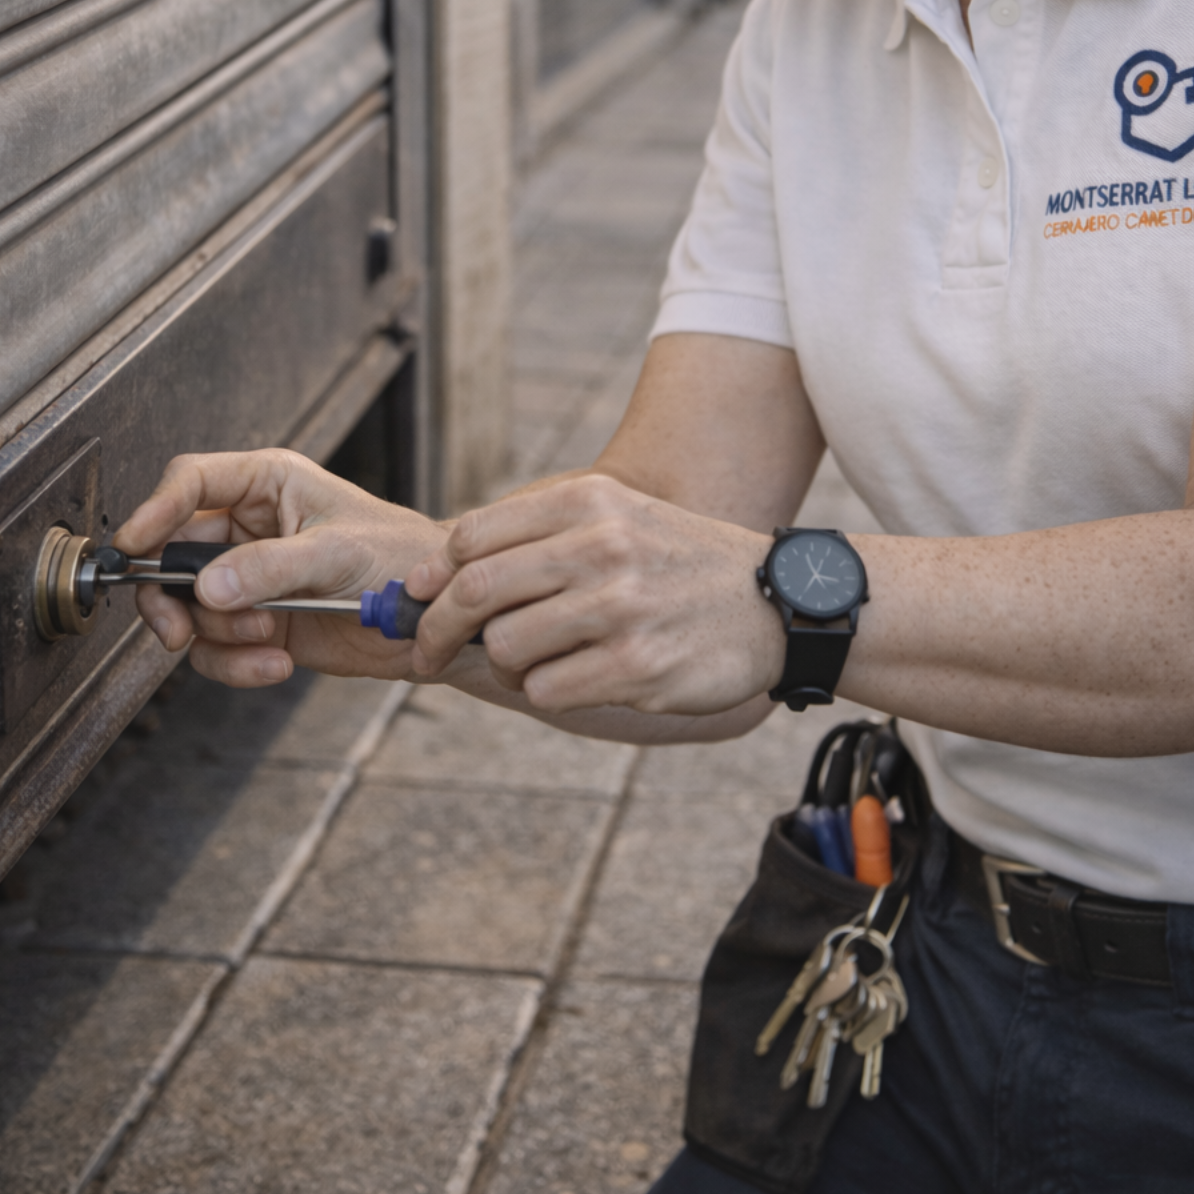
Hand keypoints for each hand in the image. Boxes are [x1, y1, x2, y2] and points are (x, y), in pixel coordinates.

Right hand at [115, 449, 447, 688]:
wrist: (431, 617)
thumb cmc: (400, 557)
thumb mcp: (336, 552)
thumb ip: (270, 568)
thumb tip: (208, 586)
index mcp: (267, 485)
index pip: (191, 482)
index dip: (155, 511)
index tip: (133, 547)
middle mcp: (249, 528)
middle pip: (173, 554)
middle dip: (177, 598)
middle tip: (179, 629)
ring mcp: (249, 579)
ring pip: (189, 608)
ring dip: (220, 635)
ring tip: (267, 638)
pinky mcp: (256, 624)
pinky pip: (215, 649)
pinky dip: (236, 664)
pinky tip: (276, 664)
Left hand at [403, 473, 783, 715]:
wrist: (775, 602)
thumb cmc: (676, 563)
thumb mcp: (615, 518)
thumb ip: (533, 537)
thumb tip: (434, 575)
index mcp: (589, 502)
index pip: (472, 537)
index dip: (432, 577)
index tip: (417, 602)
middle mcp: (603, 546)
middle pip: (476, 592)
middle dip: (436, 630)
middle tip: (428, 653)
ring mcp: (621, 607)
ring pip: (507, 648)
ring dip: (504, 666)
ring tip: (534, 663)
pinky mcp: (638, 665)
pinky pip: (547, 691)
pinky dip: (546, 692)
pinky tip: (577, 678)